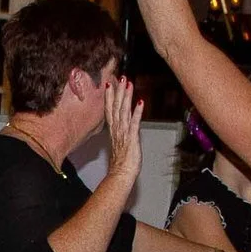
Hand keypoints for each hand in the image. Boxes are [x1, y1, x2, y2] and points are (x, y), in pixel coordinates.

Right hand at [99, 77, 143, 194]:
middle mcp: (117, 129)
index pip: (110, 110)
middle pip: (116, 107)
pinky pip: (134, 123)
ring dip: (126, 97)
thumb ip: (121, 134)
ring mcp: (124, 133)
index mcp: (114, 130)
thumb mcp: (120, 145)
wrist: (121, 174)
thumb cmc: (121, 163)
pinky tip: (140, 102)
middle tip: (121, 77)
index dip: (110, 96)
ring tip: (128, 84)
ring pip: (124, 111)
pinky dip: (137, 112)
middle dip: (118, 91)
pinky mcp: (132, 138)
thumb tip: (123, 127)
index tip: (110, 84)